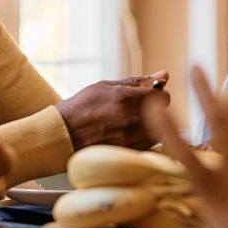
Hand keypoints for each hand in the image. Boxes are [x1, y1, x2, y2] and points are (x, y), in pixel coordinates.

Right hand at [55, 71, 169, 149]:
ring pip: (159, 133)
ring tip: (131, 125)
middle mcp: (133, 119)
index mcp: (129, 98)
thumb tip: (164, 74)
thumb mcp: (106, 87)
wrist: (63, 134)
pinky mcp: (129, 153)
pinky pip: (148, 147)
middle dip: (155, 112)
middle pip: (164, 116)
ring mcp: (132, 139)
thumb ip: (138, 81)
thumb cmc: (82, 107)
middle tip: (136, 111)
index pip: (163, 96)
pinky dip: (143, 141)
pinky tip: (127, 136)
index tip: (146, 97)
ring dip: (151, 127)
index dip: (156, 96)